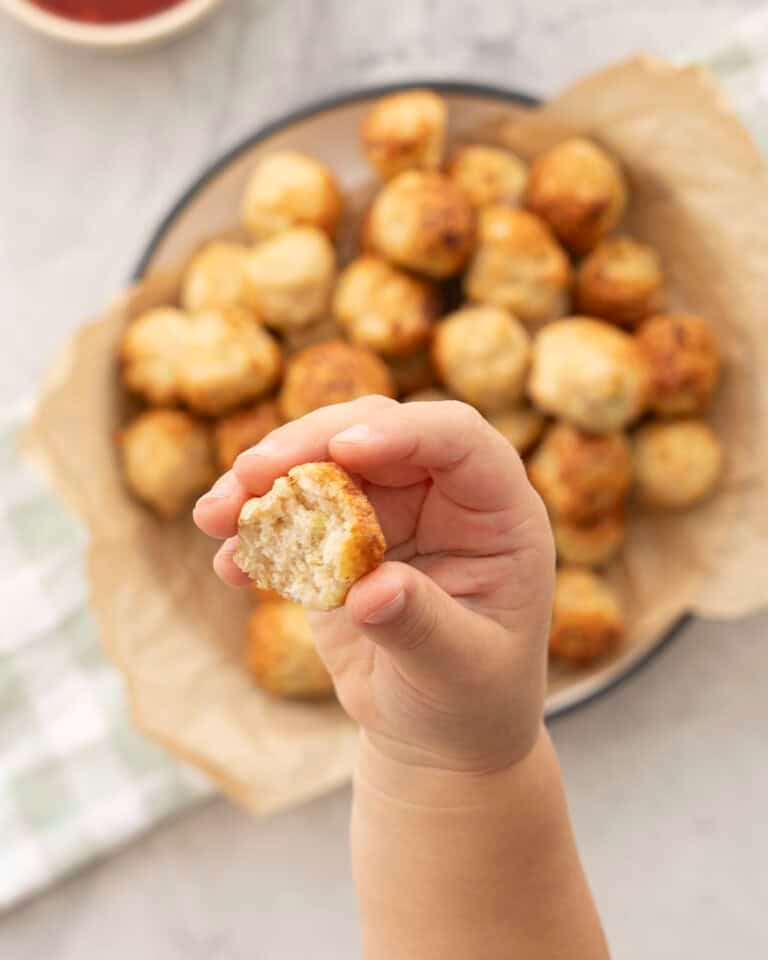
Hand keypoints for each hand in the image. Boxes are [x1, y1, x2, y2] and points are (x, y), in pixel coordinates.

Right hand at [193, 396, 554, 773]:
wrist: (437, 731)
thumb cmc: (470, 699)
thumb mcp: (459, 669)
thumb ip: (420, 625)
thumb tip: (369, 590)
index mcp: (497, 510)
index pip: (456, 439)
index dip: (402, 431)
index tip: (344, 449)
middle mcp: (442, 495)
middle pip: (372, 432)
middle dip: (308, 445)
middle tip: (250, 474)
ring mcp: (388, 510)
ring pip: (321, 462)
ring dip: (264, 482)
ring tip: (214, 517)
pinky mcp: (339, 537)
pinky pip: (292, 514)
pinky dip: (255, 531)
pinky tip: (230, 565)